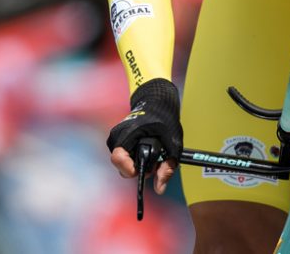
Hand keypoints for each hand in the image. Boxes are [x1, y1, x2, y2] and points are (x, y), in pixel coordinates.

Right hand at [106, 78, 183, 193]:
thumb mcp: (173, 144)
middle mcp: (118, 136)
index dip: (129, 169)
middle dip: (139, 168)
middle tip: (156, 162)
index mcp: (128, 133)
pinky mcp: (119, 140)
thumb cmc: (165, 119)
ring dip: (138, 163)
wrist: (158, 102)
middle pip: (122, 165)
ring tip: (154, 155)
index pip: (118, 158)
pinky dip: (136, 158)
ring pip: (124, 163)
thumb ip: (167, 167)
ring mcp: (117, 138)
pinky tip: (147, 152)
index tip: (142, 170)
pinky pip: (125, 157)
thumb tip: (160, 188)